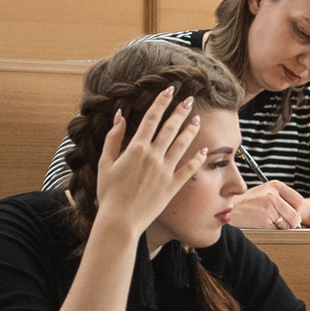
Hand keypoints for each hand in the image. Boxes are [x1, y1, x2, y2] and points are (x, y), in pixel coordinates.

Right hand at [91, 87, 205, 239]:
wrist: (120, 220)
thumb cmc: (109, 192)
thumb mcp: (105, 162)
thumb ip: (113, 138)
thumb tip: (120, 115)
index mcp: (135, 148)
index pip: (151, 118)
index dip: (161, 102)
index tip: (169, 90)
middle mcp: (153, 156)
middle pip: (170, 128)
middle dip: (180, 111)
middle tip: (189, 99)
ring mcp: (165, 171)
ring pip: (182, 145)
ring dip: (191, 130)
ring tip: (197, 118)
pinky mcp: (173, 185)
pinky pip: (189, 169)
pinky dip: (198, 159)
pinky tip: (205, 150)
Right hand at [228, 179, 309, 228]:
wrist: (228, 209)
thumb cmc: (245, 202)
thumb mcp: (263, 192)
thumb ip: (280, 198)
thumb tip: (297, 213)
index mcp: (275, 186)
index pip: (298, 200)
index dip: (297, 210)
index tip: (293, 214)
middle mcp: (273, 195)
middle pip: (295, 214)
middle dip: (292, 222)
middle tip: (284, 223)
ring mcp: (268, 208)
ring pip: (287, 224)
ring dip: (281, 227)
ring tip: (268, 220)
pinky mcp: (264, 220)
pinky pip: (277, 230)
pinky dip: (272, 230)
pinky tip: (262, 223)